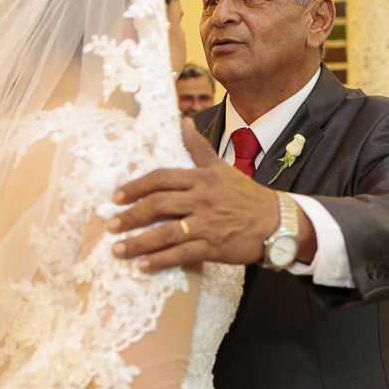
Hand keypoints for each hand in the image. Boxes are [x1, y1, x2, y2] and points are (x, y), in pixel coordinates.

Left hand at [110, 119, 314, 271]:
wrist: (277, 222)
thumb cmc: (246, 195)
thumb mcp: (222, 167)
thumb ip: (198, 147)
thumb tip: (183, 121)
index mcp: (201, 178)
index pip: (161, 178)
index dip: (136, 187)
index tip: (117, 197)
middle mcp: (202, 199)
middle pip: (158, 205)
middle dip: (130, 216)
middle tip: (111, 224)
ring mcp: (207, 223)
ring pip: (166, 232)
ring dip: (138, 242)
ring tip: (117, 250)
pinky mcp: (213, 246)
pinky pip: (181, 254)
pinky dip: (160, 260)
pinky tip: (143, 266)